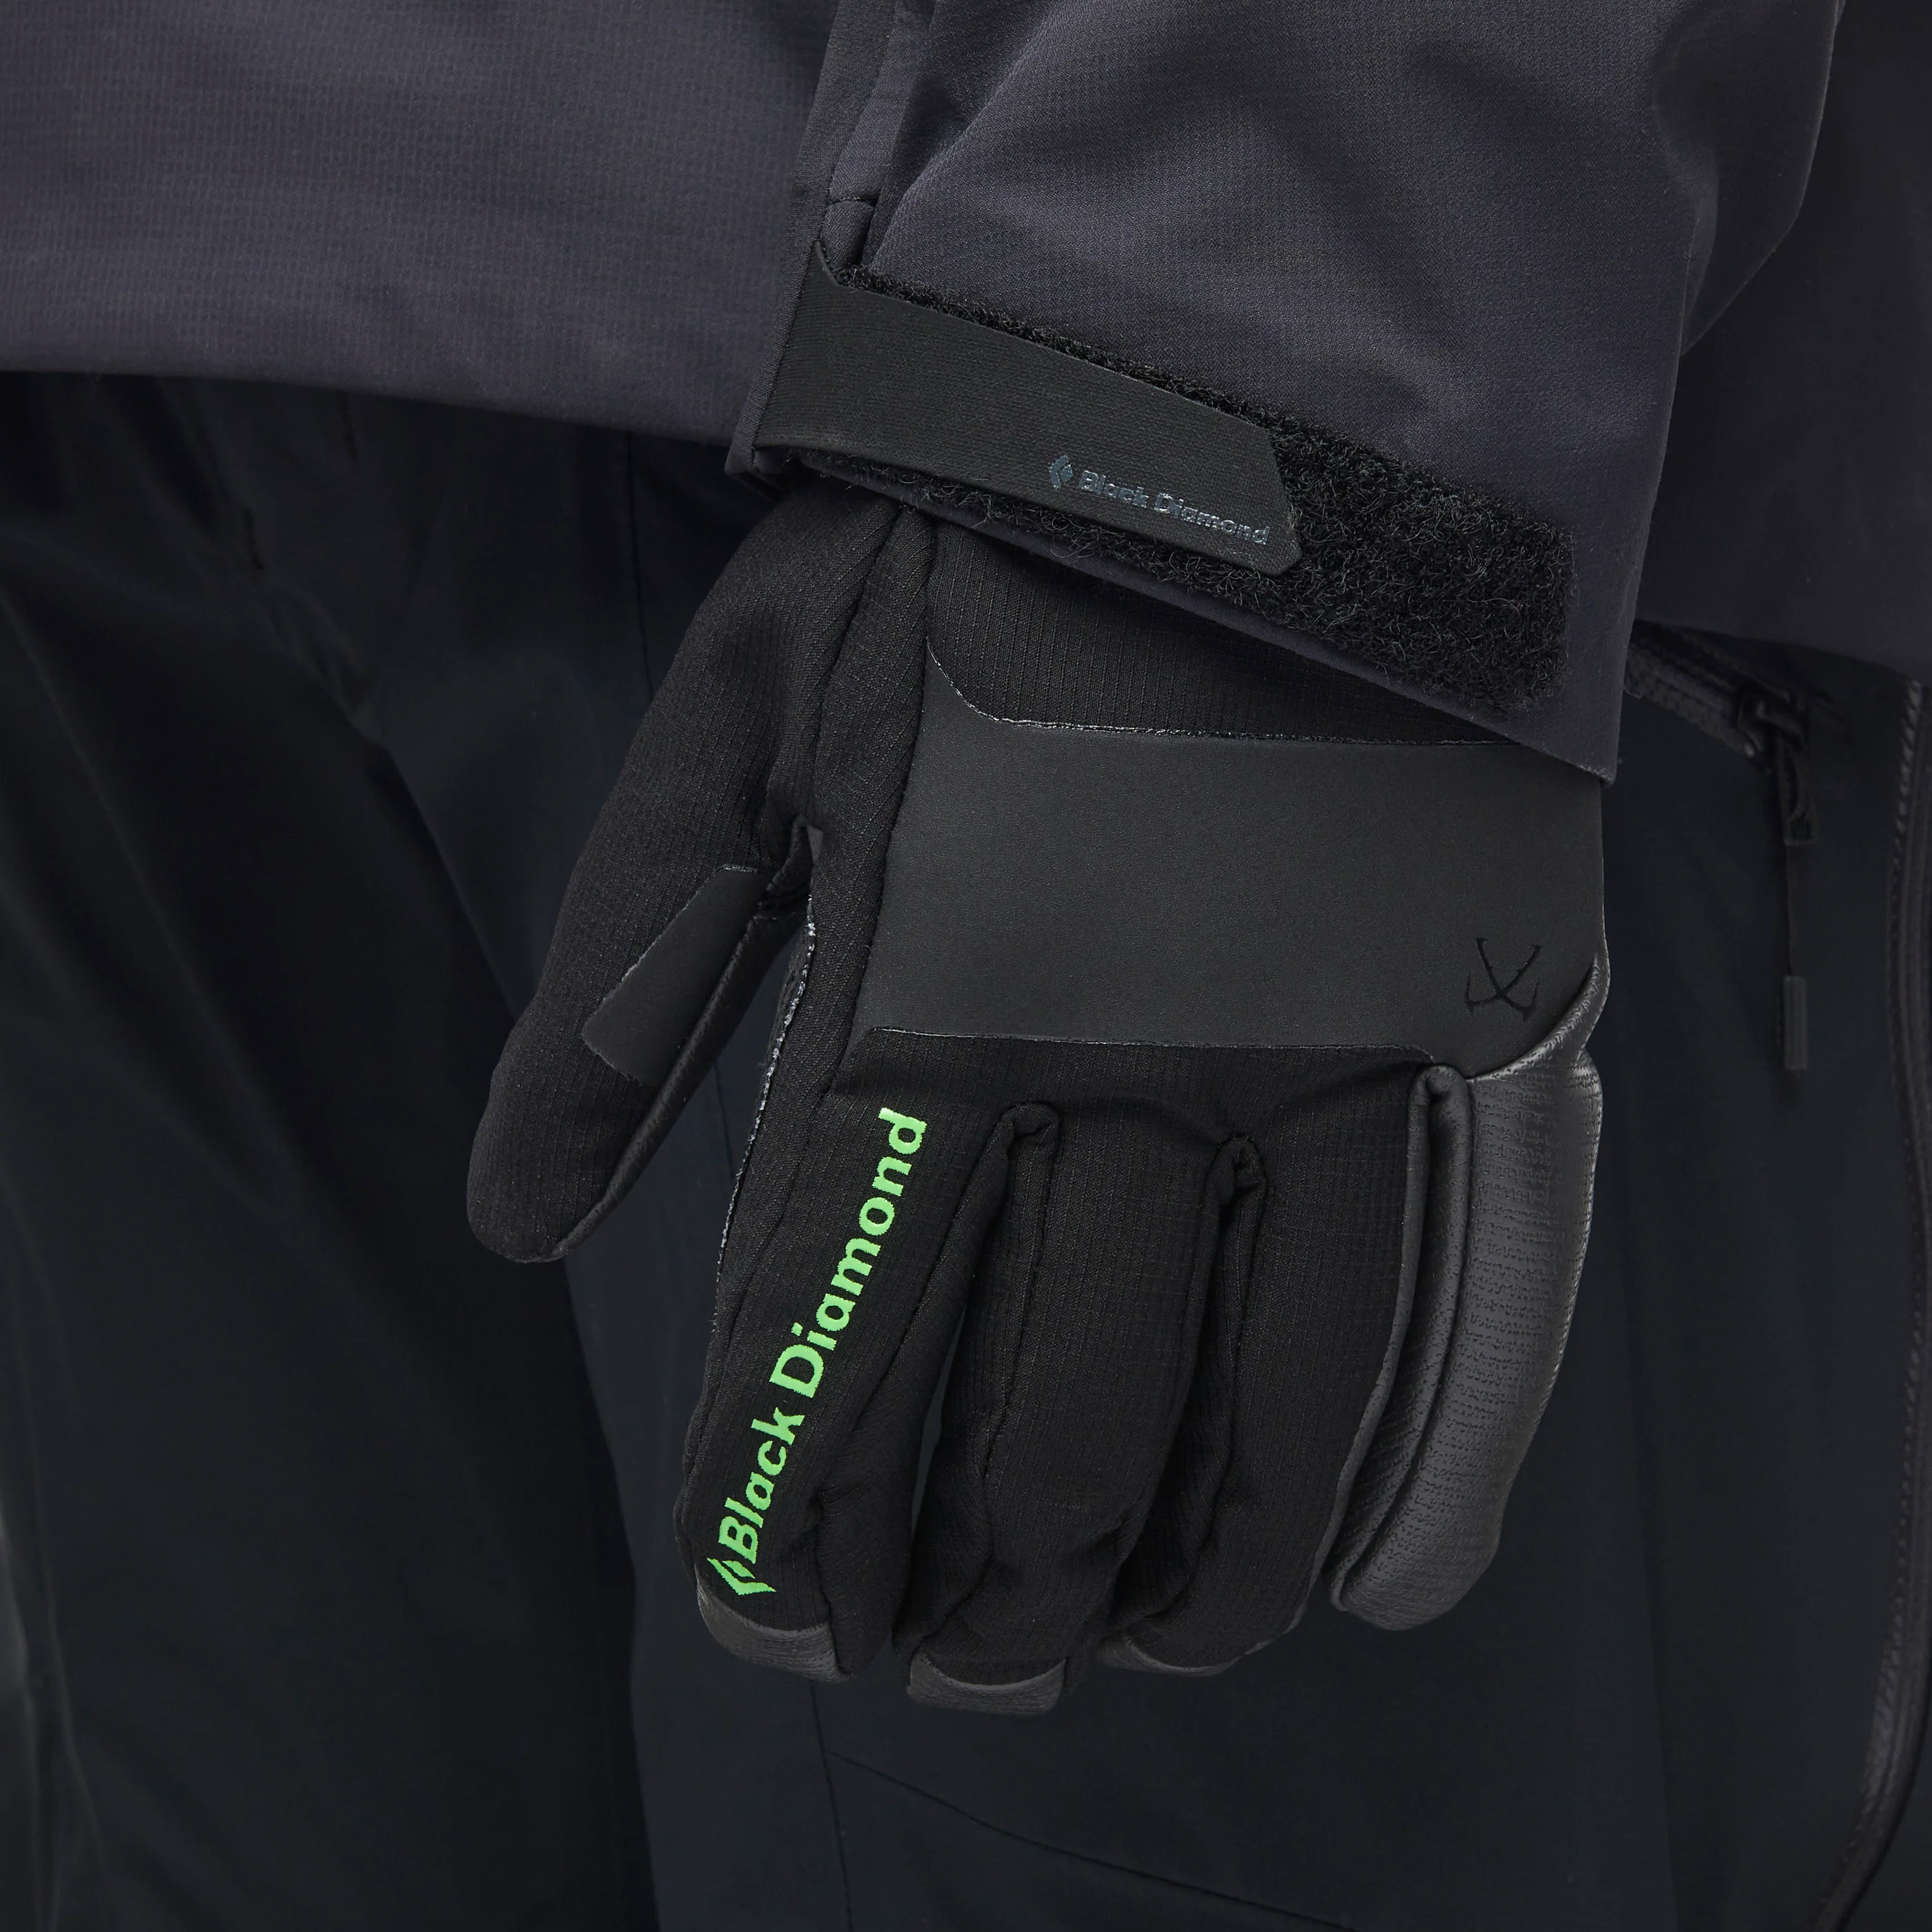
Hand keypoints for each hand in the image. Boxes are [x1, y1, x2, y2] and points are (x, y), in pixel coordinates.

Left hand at [469, 480, 1603, 1712]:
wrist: (1224, 407)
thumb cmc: (954, 560)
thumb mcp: (732, 725)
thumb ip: (622, 979)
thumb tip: (519, 1223)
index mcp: (922, 987)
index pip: (837, 1331)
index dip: (797, 1514)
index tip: (777, 1623)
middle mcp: (1126, 1054)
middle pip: (1051, 1412)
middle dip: (980, 1585)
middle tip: (948, 1668)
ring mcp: (1321, 1044)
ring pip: (1267, 1398)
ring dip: (1187, 1567)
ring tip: (1130, 1649)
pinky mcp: (1470, 1011)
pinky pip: (1470, 1284)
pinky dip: (1425, 1462)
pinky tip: (1379, 1585)